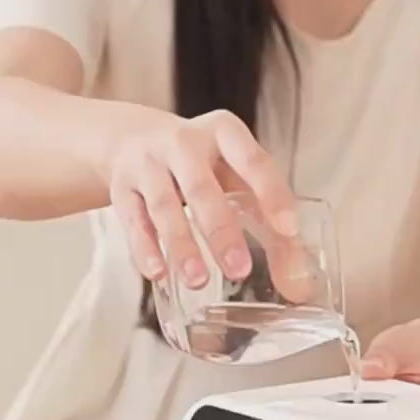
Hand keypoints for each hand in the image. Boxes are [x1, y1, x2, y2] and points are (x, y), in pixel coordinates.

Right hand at [108, 109, 296, 288]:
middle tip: (239, 270)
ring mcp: (148, 164)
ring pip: (164, 206)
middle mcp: (184, 143)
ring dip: (181, 245)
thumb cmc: (203, 165)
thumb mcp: (237, 177)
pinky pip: (132, 220)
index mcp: (225, 133)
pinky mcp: (122, 187)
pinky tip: (158, 273)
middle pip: (202, 188)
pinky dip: (144, 248)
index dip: (272, 194)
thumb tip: (297, 286)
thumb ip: (270, 224)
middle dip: (220, 230)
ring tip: (198, 280)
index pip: (253, 161)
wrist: (133, 139)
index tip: (289, 229)